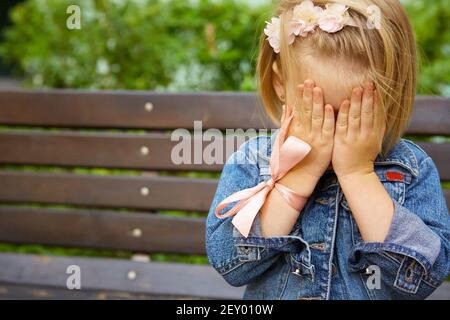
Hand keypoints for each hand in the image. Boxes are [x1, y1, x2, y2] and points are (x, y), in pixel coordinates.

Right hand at [279, 79, 334, 195]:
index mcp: (295, 129)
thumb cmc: (291, 158)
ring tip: (319, 88)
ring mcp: (315, 138)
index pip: (299, 109)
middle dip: (309, 95)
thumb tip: (287, 104)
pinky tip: (330, 107)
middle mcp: (304, 132)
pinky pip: (327, 129)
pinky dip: (328, 118)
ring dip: (318, 102)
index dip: (301, 96)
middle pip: (307, 110)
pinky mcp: (325, 145)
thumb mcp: (285, 138)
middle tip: (310, 81)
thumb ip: (287, 121)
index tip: (301, 84)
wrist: (299, 177)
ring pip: (317, 117)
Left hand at [332, 82, 385, 178]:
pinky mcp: (342, 141)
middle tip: (368, 83)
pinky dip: (344, 113)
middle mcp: (366, 135)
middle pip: (368, 113)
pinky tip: (345, 102)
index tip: (377, 87)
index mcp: (375, 134)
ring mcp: (354, 138)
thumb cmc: (363, 155)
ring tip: (357, 88)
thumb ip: (377, 125)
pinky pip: (343, 125)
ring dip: (357, 101)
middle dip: (368, 97)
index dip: (377, 100)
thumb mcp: (375, 140)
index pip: (377, 114)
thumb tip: (381, 108)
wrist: (355, 174)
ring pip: (356, 117)